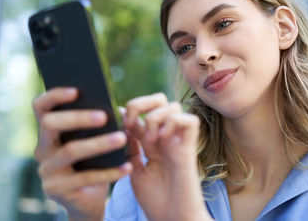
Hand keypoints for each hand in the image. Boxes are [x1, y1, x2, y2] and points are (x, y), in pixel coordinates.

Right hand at [33, 87, 132, 220]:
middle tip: (104, 117)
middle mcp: (42, 148)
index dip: (55, 95)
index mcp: (49, 131)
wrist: (87, 198)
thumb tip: (119, 109)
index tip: (77, 90)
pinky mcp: (56, 190)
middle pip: (50, 124)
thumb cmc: (93, 161)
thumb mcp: (93, 141)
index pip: (41, 107)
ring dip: (98, 143)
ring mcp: (46, 170)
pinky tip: (128, 166)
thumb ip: (99, 124)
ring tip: (122, 138)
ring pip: (70, 150)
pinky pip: (85, 178)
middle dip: (78, 118)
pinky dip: (110, 172)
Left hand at [124, 93, 212, 220]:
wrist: (172, 218)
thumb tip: (120, 120)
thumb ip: (131, 146)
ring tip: (148, 140)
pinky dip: (173, 123)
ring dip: (155, 117)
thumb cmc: (154, 199)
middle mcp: (165, 137)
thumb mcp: (134, 168)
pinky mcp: (190, 148)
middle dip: (141, 104)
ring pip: (172, 105)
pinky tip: (162, 140)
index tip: (117, 122)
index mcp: (151, 141)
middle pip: (159, 99)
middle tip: (130, 123)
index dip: (128, 110)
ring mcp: (178, 141)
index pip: (142, 111)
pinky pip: (188, 120)